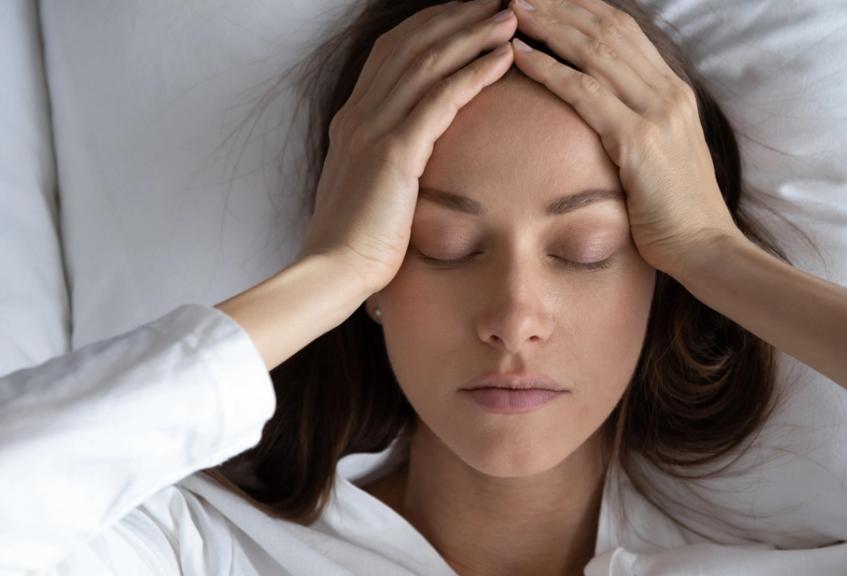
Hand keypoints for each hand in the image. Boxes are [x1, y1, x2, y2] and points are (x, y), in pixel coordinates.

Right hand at [300, 0, 518, 293]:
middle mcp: (359, 113)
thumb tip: (415, 159)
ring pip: (428, 62)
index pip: (392, 53)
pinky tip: (503, 58)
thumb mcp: (371, 190)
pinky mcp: (394, 152)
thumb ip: (389, 163)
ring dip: (471, 34)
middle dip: (455, 17)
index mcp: (353, 119)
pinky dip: (474, 73)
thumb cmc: (356, 243)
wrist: (332, 271)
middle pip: (411, 44)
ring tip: (508, 17)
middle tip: (494, 2)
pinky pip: (441, 99)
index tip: (465, 14)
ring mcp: (373, 129)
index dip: (430, 27)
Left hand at [507, 0, 740, 278]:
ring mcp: (656, 112)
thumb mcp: (661, 156)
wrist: (705, 246)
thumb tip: (600, 115)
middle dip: (561, 7)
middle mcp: (668, 92)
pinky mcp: (638, 139)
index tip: (549, 0)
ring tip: (513, 11)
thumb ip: (637, 126)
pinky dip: (548, 69)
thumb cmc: (677, 212)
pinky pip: (584, 92)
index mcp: (674, 91)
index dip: (584, 9)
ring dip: (549, 26)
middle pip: (607, 29)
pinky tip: (520, 55)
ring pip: (594, 51)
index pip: (625, 31)